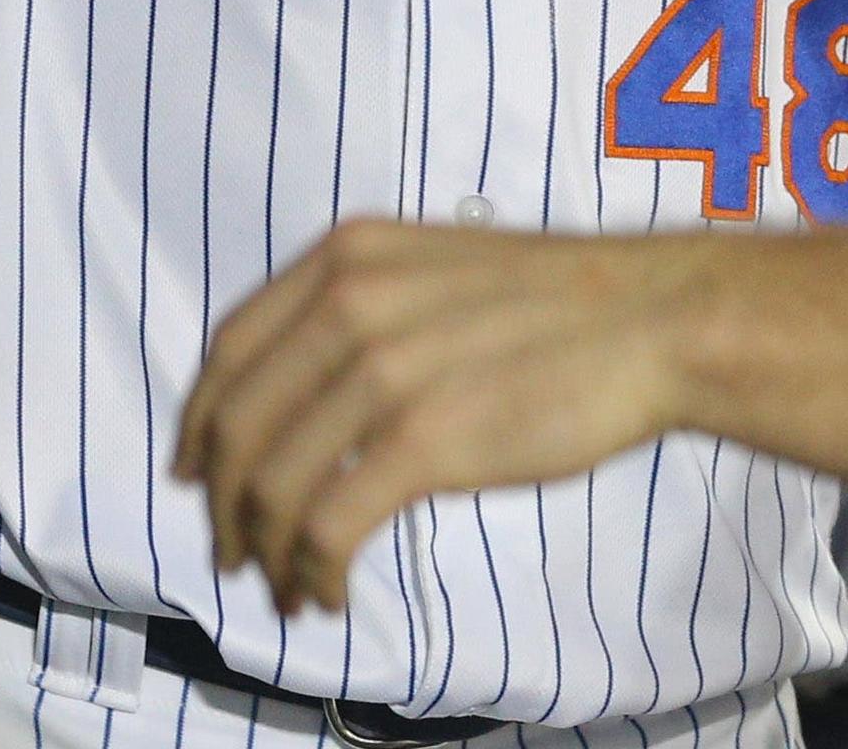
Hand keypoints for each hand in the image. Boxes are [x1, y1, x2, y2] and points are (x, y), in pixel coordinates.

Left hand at [173, 218, 699, 614]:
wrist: (653, 321)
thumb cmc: (561, 307)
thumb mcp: (436, 269)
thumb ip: (361, 311)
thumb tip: (303, 396)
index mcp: (347, 256)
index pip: (230, 351)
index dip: (199, 423)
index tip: (194, 473)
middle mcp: (350, 303)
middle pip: (237, 425)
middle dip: (224, 505)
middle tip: (235, 552)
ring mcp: (384, 370)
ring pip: (272, 486)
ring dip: (265, 552)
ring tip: (287, 584)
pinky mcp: (423, 439)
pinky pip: (326, 526)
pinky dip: (312, 571)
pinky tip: (330, 591)